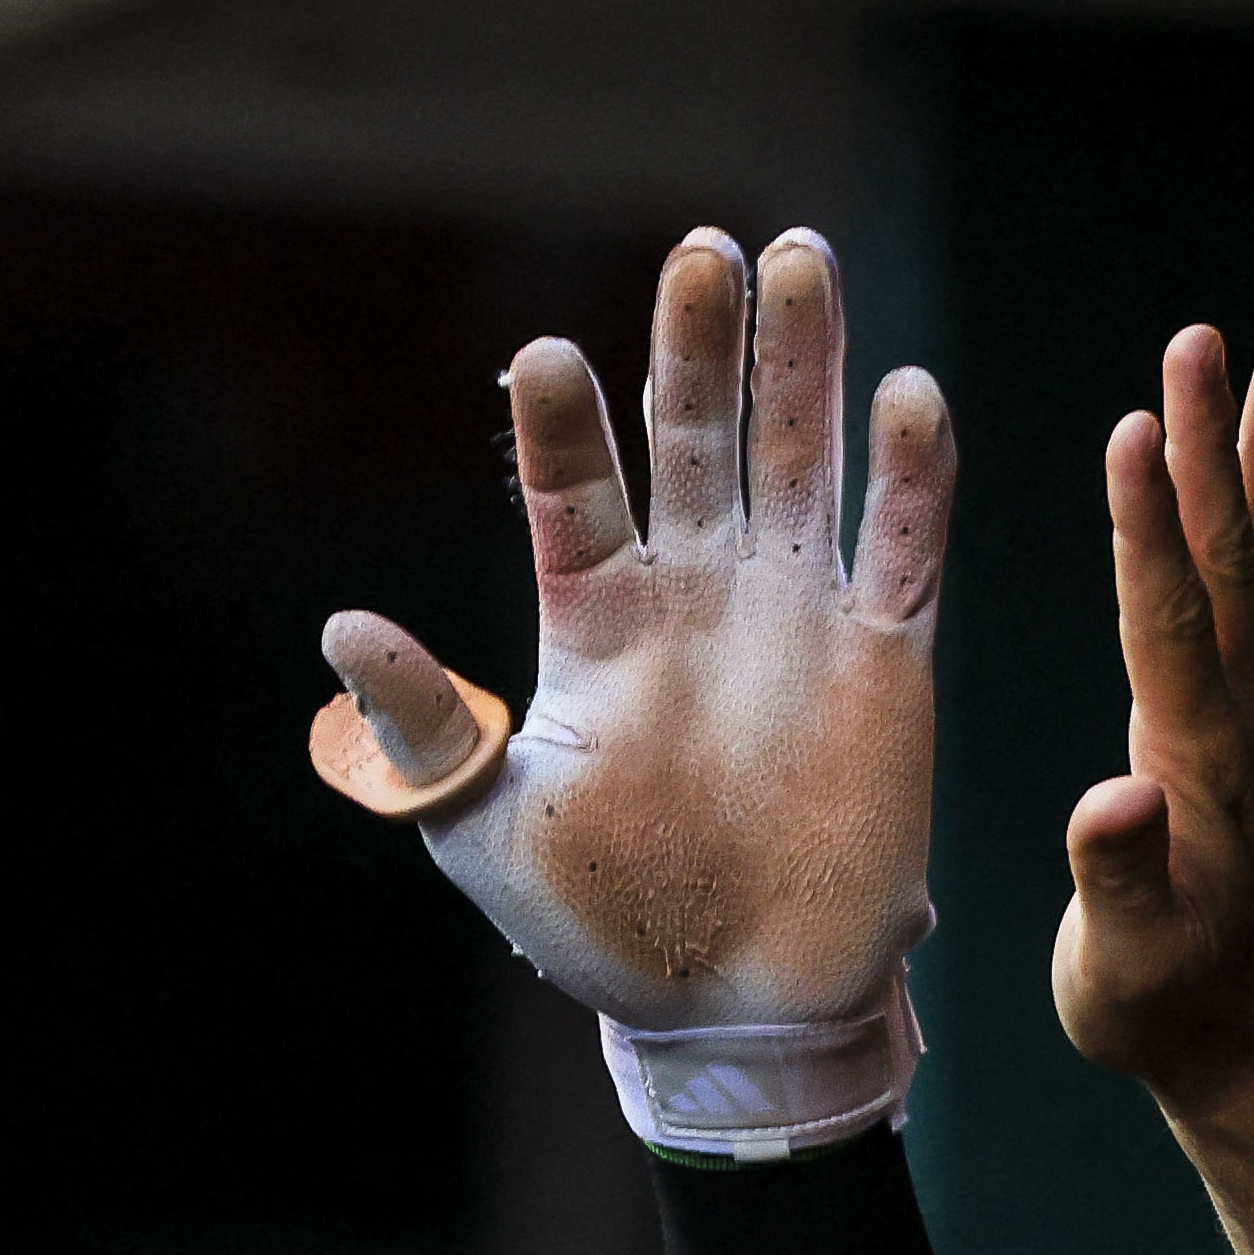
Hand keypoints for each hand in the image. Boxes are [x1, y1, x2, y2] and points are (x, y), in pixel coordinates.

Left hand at [321, 228, 951, 1034]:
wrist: (725, 1007)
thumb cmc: (593, 921)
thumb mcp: (482, 830)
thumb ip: (423, 734)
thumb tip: (340, 631)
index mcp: (595, 624)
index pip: (573, 496)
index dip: (560, 429)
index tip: (539, 354)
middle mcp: (696, 594)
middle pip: (695, 440)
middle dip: (699, 344)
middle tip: (706, 248)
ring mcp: (794, 616)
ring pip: (802, 458)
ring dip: (803, 363)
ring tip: (799, 259)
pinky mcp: (886, 660)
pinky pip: (905, 548)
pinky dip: (913, 476)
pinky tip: (910, 393)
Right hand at [1054, 326, 1253, 1118]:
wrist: (1250, 1039)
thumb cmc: (1161, 1008)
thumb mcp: (1121, 962)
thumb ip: (1117, 879)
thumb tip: (1115, 803)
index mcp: (1194, 760)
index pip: (1168, 621)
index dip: (1149, 526)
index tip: (1139, 427)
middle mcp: (1243, 716)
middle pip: (1226, 559)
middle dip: (1211, 449)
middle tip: (1203, 343)